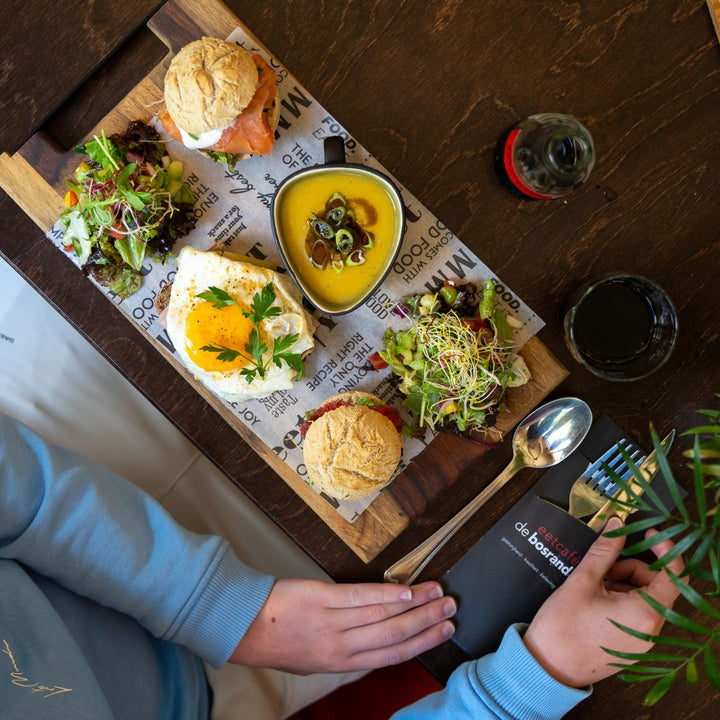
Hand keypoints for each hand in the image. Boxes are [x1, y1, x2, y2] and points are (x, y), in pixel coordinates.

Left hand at [230, 578, 456, 672]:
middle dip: (427, 621)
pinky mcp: (323, 600)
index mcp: (343, 663)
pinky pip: (361, 597)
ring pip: (384, 615)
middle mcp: (343, 647)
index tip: (444, 631)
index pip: (392, 654)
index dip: (422, 643)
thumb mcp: (318, 659)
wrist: (247, 626)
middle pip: (395, 634)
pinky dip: (387, 594)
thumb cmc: (281, 641)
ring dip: (415, 603)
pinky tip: (406, 589)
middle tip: (451, 608)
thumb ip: (349, 650)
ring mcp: (334, 623)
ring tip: (437, 592)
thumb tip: (379, 637)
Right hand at [523, 516, 683, 687]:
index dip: (664, 549)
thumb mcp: (583, 580)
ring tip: (594, 588)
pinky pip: (636, 615)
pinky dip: (621, 601)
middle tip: (603, 569)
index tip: (646, 534)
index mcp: (645, 613)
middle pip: (656, 585)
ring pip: (645, 599)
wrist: (547, 666)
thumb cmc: (563, 626)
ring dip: (624, 585)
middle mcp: (651, 631)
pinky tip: (595, 601)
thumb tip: (617, 525)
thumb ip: (605, 550)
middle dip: (631, 569)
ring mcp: (642, 642)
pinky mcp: (631, 648)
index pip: (674, 574)